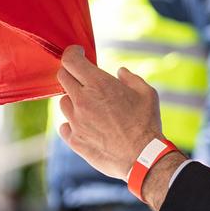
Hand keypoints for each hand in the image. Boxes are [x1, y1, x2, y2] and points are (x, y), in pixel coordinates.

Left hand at [56, 46, 163, 179]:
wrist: (142, 157)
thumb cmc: (147, 123)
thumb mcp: (147, 93)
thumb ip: (131, 78)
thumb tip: (120, 72)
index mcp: (99, 84)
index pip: (70, 60)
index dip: (72, 53)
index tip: (78, 54)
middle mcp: (82, 100)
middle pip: (62, 77)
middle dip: (72, 74)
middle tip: (84, 80)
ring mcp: (75, 121)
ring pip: (63, 102)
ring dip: (73, 101)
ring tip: (90, 108)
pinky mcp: (74, 140)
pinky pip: (64, 126)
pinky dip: (72, 123)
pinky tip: (87, 126)